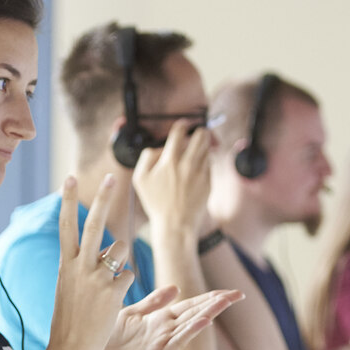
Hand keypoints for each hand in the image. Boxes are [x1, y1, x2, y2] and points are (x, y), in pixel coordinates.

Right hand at [40, 174, 133, 349]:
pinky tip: (114, 300)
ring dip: (122, 259)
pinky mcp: (113, 291)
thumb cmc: (68, 322)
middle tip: (111, 178)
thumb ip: (83, 266)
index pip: (65, 226)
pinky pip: (129, 275)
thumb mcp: (68, 288)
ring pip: (120, 249)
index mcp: (64, 265)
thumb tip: (104, 250)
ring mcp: (96, 278)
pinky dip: (125, 285)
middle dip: (103, 199)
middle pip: (93, 224)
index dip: (68, 201)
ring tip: (110, 281)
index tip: (70, 179)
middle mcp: (79, 267)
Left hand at [89, 284, 242, 349]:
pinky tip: (205, 322)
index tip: (230, 290)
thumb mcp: (130, 314)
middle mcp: (165, 332)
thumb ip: (152, 302)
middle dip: (216, 303)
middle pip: (195, 313)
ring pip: (191, 326)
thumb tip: (176, 288)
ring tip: (226, 301)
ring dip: (209, 313)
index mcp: (159, 320)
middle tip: (239, 293)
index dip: (209, 297)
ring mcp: (162, 345)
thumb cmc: (106, 341)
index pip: (190, 305)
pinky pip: (177, 342)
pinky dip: (191, 331)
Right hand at [130, 118, 211, 235]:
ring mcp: (200, 173)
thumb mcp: (140, 180)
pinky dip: (205, 161)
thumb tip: (157, 148)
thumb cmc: (156, 203)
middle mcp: (187, 164)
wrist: (175, 224)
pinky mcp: (209, 182)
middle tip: (196, 134)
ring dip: (203, 145)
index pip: (179, 132)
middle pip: (201, 136)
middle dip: (199, 132)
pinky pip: (209, 164)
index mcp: (170, 161)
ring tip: (197, 148)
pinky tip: (197, 166)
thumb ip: (146, 158)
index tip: (182, 125)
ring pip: (208, 148)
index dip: (181, 125)